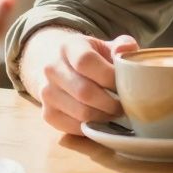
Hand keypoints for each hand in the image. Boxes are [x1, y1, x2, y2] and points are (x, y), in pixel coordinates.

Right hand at [22, 29, 137, 134]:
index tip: (125, 84)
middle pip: (84, 92)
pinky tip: (101, 119)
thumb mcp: (104, 45)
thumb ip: (121, 45)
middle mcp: (51, 69)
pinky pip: (74, 127)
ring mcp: (46, 92)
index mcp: (68, 47)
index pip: (85, 61)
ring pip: (81, 113)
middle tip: (125, 105)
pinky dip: (92, 127)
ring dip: (104, 116)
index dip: (109, 76)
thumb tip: (126, 50)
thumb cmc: (89, 57)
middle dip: (111, 102)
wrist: (55, 63)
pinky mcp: (47, 114)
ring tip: (115, 112)